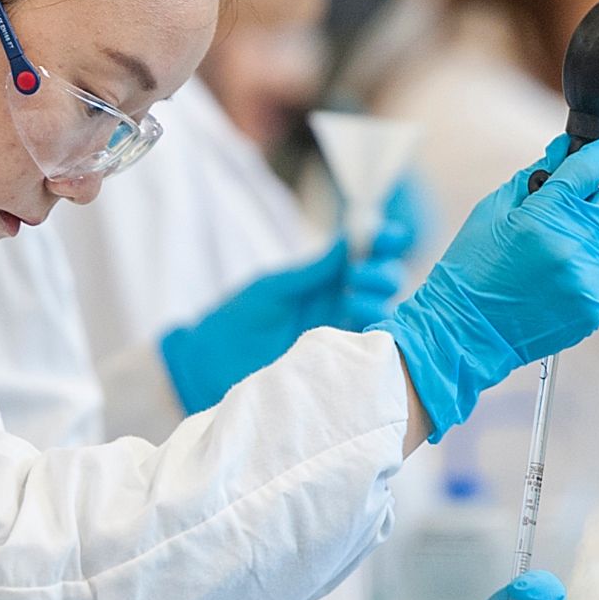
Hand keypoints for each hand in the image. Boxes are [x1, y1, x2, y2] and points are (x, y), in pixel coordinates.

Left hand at [157, 217, 413, 412]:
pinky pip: (368, 348)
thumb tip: (348, 239)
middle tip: (358, 276)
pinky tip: (360, 327)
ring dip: (377, 301)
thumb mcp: (274, 288)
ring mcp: (340, 333)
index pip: (364, 254)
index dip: (383, 241)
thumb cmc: (236, 321)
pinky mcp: (336, 363)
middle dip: (381, 272)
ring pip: (383, 312)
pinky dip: (374, 334)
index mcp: (324, 279)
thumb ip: (312, 271)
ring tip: (353, 302)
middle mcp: (338, 303)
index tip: (387, 234)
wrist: (210, 365)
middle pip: (383, 283)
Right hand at [382, 138, 598, 434]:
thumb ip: (533, 177)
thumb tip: (564, 149)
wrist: (466, 331)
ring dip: (584, 242)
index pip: (591, 169)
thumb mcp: (492, 212)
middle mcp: (573, 245)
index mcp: (544, 216)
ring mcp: (587, 277)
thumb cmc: (472, 268)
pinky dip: (584, 273)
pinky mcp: (595, 305)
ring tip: (546, 261)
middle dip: (592, 202)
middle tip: (562, 217)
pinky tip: (552, 285)